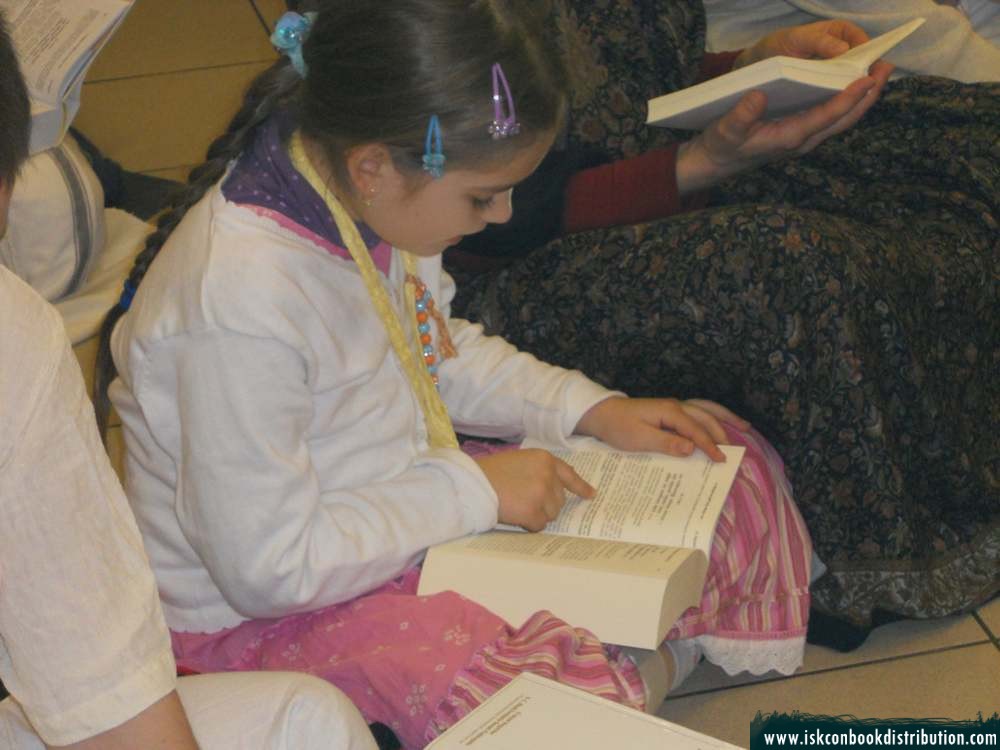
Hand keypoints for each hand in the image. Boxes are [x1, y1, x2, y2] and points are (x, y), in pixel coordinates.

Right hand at [475, 449, 594, 531]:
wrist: (473, 483)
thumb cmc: (491, 473)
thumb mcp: (519, 461)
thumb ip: (539, 470)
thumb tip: (555, 489)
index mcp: (544, 459)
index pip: (569, 474)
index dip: (580, 486)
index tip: (591, 495)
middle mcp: (547, 474)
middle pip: (559, 499)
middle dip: (545, 504)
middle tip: (522, 499)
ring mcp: (541, 493)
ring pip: (551, 514)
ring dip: (536, 514)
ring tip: (516, 504)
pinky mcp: (533, 511)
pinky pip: (539, 525)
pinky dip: (528, 524)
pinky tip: (514, 514)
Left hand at [575, 396, 749, 462]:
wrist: (602, 414)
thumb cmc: (618, 427)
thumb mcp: (639, 439)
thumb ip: (665, 443)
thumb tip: (691, 448)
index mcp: (669, 412)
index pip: (695, 429)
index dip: (709, 445)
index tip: (720, 460)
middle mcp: (675, 406)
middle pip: (706, 418)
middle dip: (722, 433)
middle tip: (735, 452)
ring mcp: (674, 406)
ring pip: (706, 409)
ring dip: (724, 418)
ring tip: (745, 427)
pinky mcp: (671, 411)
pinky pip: (697, 411)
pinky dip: (712, 415)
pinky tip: (720, 422)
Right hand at [676, 22, 893, 192]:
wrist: (716, 162)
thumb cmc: (721, 145)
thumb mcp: (725, 129)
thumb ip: (741, 115)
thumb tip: (758, 96)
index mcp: (789, 137)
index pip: (827, 116)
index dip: (849, 98)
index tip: (867, 79)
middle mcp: (804, 140)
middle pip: (845, 119)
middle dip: (868, 96)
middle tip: (886, 69)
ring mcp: (805, 138)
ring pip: (843, 119)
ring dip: (863, 99)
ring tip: (879, 74)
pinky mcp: (802, 134)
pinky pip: (834, 118)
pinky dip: (850, 102)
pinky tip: (855, 86)